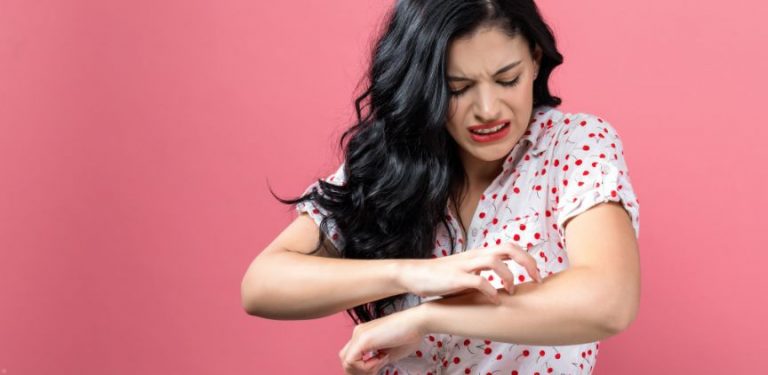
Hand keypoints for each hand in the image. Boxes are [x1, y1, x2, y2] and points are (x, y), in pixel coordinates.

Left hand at [338, 307, 424, 374]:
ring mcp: (359, 334)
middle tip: (376, 370)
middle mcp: (358, 333)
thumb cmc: (409, 335)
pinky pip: (351, 361)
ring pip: (346, 362)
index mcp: (363, 335)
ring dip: (362, 370)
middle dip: (359, 371)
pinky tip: (380, 359)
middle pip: (344, 359)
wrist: (418, 321)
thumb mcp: (389, 353)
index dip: (362, 368)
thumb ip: (376, 361)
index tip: (379, 367)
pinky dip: (365, 367)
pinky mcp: (363, 338)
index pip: (351, 356)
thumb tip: (371, 370)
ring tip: (381, 362)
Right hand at [398, 242, 541, 303]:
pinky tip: (495, 301)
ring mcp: (465, 266)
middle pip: (508, 248)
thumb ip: (484, 273)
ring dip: (509, 276)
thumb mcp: (468, 271)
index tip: (537, 276)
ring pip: (495, 261)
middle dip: (527, 262)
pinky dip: (491, 291)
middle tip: (536, 279)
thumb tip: (505, 286)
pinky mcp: (456, 278)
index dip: (528, 258)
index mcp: (480, 254)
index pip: (510, 246)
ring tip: (512, 291)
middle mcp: (475, 256)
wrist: (415, 275)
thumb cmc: (442, 276)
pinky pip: (478, 281)